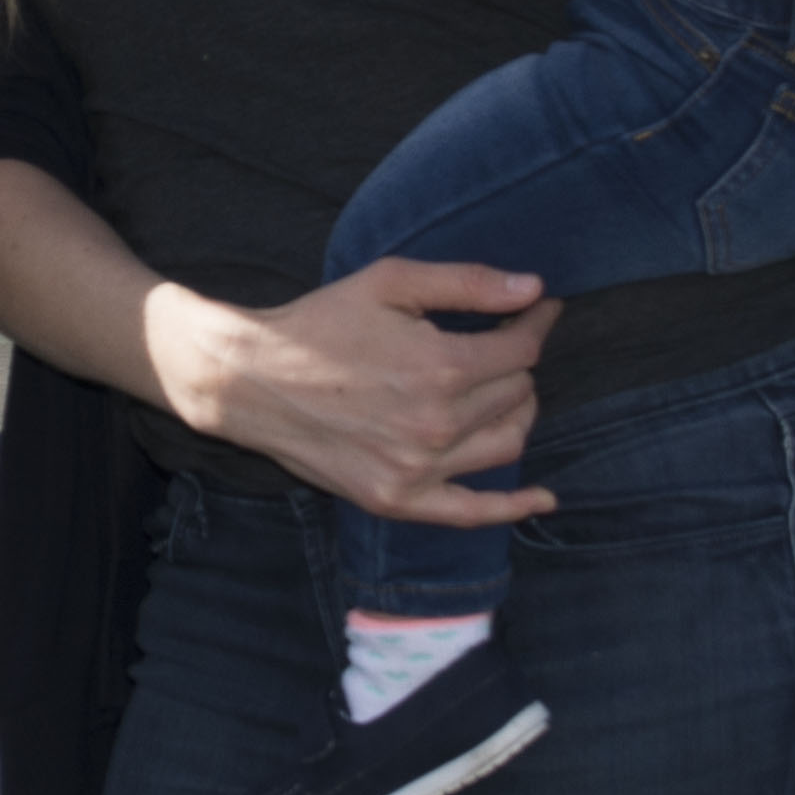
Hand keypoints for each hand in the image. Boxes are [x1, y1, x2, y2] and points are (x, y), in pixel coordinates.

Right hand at [139, 256, 555, 529]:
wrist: (251, 380)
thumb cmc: (320, 323)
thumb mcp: (390, 282)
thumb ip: (468, 283)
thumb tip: (534, 289)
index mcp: (440, 367)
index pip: (522, 350)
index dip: (535, 323)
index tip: (537, 309)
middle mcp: (437, 425)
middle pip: (517, 394)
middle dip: (518, 363)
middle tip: (505, 343)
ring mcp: (418, 470)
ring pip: (507, 443)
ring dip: (517, 413)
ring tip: (503, 391)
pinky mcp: (397, 501)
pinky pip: (473, 512)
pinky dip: (514, 507)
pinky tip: (543, 499)